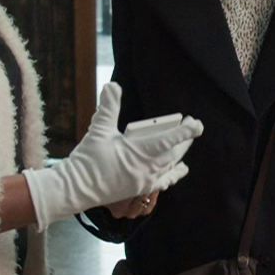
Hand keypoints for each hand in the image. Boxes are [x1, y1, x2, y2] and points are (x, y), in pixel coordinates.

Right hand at [21, 83, 201, 228]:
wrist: (77, 189)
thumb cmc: (88, 159)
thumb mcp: (99, 130)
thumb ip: (109, 107)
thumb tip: (112, 86)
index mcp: (138, 152)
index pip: (167, 140)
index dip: (184, 132)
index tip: (197, 124)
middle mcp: (146, 168)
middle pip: (173, 153)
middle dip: (184, 138)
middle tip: (193, 124)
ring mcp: (144, 180)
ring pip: (170, 165)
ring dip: (179, 153)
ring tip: (186, 143)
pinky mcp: (140, 189)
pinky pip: (163, 181)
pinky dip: (173, 174)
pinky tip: (181, 169)